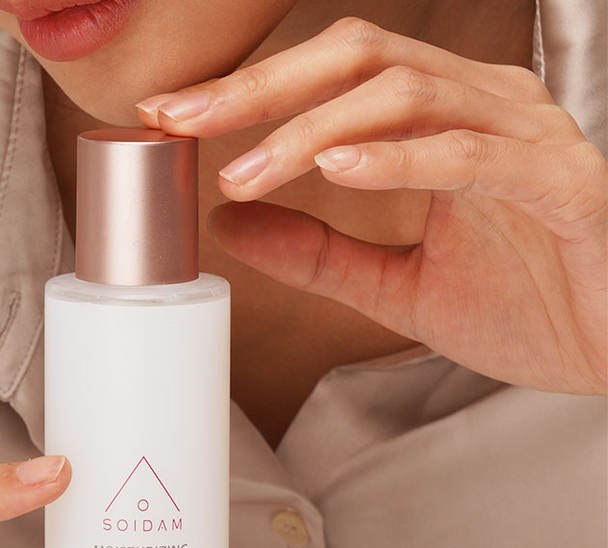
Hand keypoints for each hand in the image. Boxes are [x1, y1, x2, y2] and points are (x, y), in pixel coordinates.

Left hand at [136, 17, 607, 394]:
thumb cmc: (529, 306)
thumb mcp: (394, 284)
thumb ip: (317, 252)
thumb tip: (227, 221)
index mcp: (442, 123)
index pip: (331, 79)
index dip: (249, 94)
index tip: (171, 121)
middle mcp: (481, 108)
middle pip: (356, 58)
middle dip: (259, 89)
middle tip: (179, 120)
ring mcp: (523, 136)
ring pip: (404, 93)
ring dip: (311, 132)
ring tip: (243, 173)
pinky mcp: (559, 181)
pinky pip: (471, 153)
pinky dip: (401, 157)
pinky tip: (338, 170)